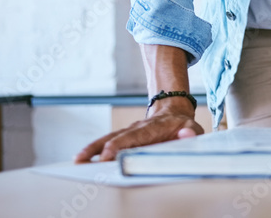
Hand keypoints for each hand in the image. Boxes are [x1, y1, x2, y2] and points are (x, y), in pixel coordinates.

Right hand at [74, 101, 203, 162]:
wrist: (173, 110)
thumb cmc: (182, 125)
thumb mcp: (192, 127)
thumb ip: (191, 132)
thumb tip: (187, 134)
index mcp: (153, 127)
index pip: (135, 136)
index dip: (121, 145)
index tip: (108, 155)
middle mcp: (137, 128)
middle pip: (116, 137)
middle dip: (101, 148)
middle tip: (86, 160)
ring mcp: (128, 131)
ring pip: (108, 138)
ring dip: (92, 149)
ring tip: (78, 160)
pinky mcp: (123, 137)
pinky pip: (107, 142)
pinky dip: (94, 150)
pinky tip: (81, 159)